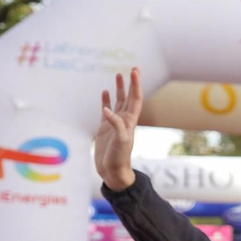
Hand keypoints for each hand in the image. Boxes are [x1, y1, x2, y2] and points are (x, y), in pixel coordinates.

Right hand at [95, 67, 143, 191]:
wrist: (113, 172)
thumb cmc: (118, 158)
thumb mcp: (120, 141)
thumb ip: (116, 125)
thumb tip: (107, 110)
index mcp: (130, 121)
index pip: (135, 99)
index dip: (135, 85)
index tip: (134, 71)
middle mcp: (124, 120)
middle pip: (129, 97)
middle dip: (130, 83)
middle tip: (132, 68)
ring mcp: (114, 123)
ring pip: (118, 102)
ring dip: (119, 89)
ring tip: (118, 75)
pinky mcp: (105, 128)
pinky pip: (105, 110)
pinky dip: (105, 101)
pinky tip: (104, 93)